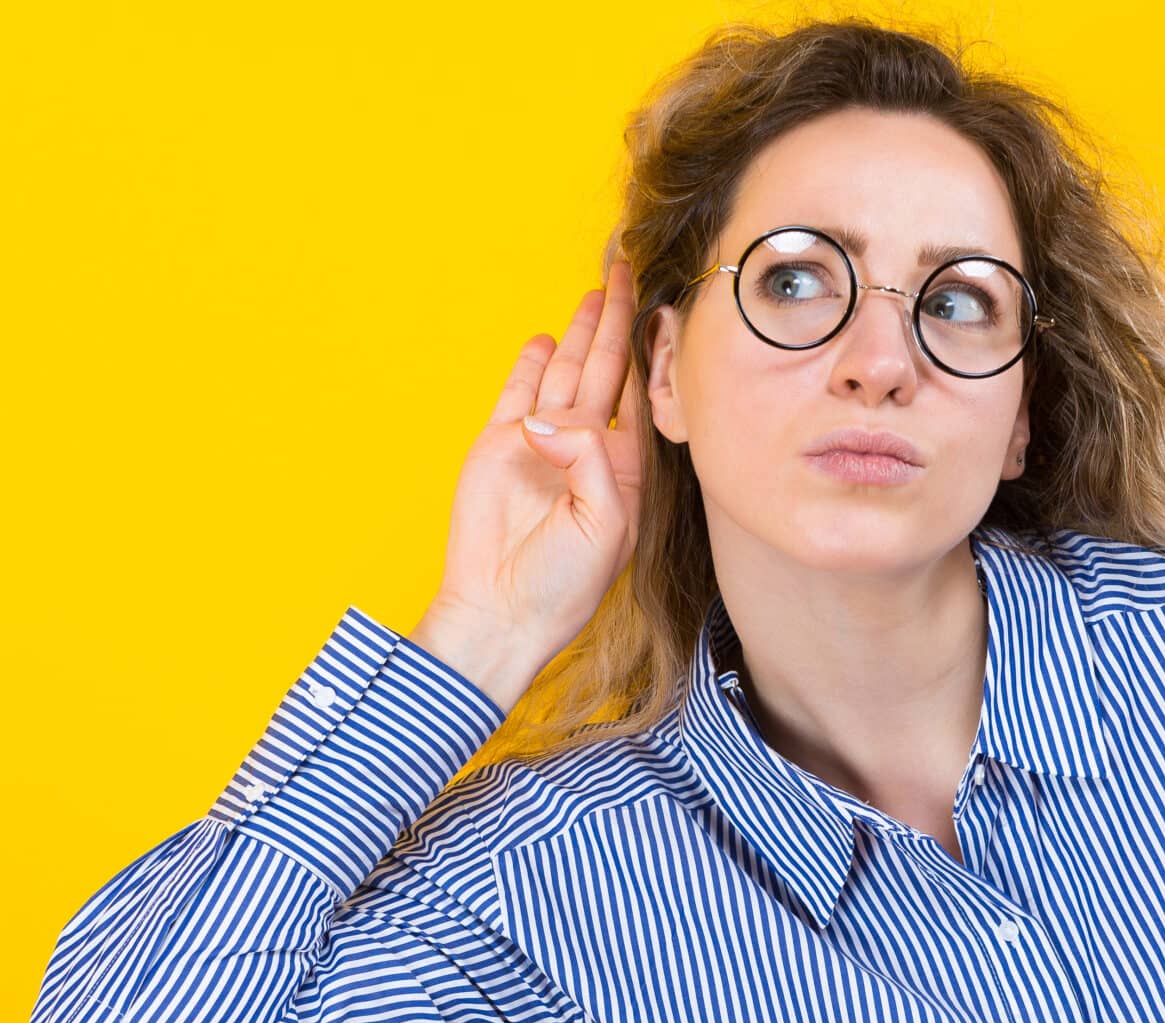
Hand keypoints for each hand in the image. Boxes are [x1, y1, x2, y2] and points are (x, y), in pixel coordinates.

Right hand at [433, 252, 647, 675]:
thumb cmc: (562, 586)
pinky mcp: (498, 444)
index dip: (650, 351)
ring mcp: (542, 443)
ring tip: (595, 290)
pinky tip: (545, 338)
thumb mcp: (602, 526)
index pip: (641, 395)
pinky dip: (530, 364)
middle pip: (606, 369)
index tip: (665, 307)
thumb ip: (588, 462)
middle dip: (616, 321)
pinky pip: (518, 391)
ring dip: (579, 332)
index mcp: (623, 469)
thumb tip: (547, 421)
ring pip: (565, 372)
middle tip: (627, 270)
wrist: (500, 610)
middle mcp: (586, 449)